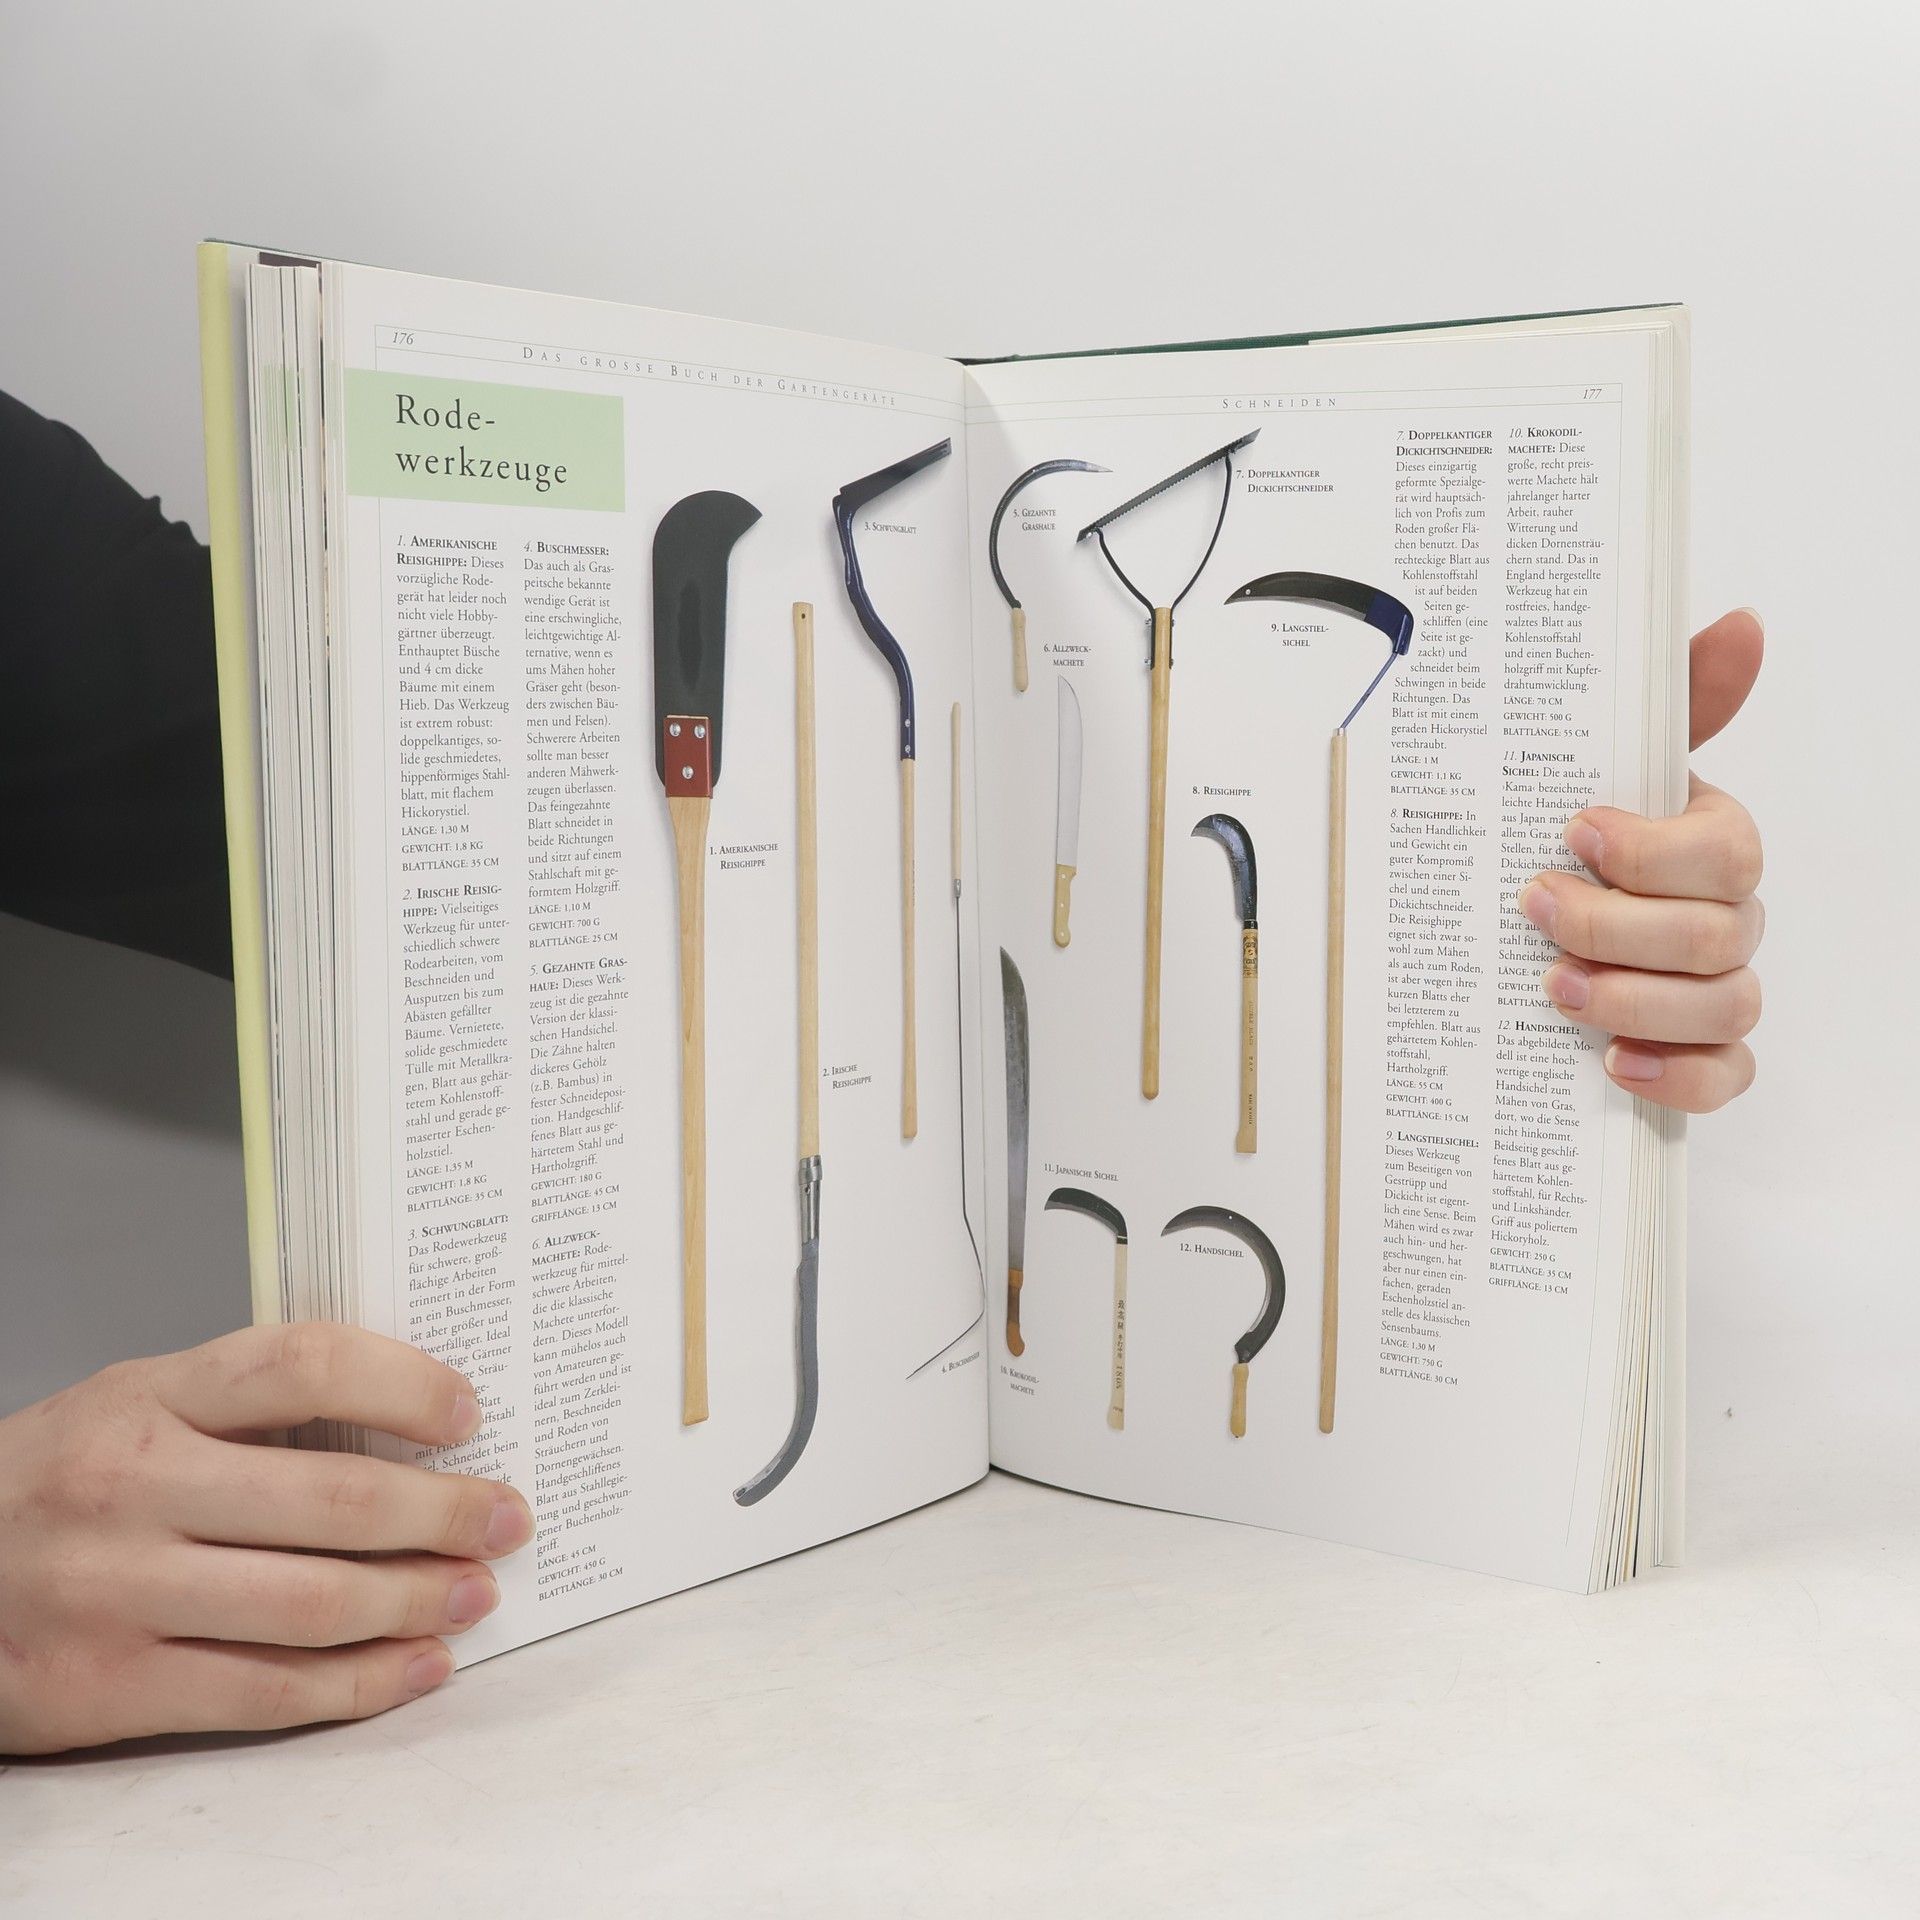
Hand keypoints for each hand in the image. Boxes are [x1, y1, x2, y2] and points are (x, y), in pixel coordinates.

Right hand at [0, 1324, 531, 1754]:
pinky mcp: (111, 1688)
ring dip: (418, 1600)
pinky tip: (417, 1666)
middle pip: (332, 1498)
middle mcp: (134, 1488)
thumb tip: (404, 1428)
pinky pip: (266, 1691)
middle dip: (445, 1512)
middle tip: (507, 1517)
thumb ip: (247, 1409)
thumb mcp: (134, 1407)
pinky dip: (360, 1684)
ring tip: (476, 1592)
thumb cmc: (58, 1482)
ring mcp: (120, 1592)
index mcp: (147, 1397)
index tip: (468, 1411)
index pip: (301, 1364)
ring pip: (312, 1603)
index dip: (402, 1384)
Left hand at [1520, 607, 1764, 1112]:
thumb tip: (1740, 624)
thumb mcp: (1602, 764)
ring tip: (1553, 986)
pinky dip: (1677, 1075)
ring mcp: (1719, 989)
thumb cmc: (1583, 843)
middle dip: (1618, 925)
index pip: (1728, 852)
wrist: (1534, 928)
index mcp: (1711, 847)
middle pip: (1716, 935)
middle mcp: (1726, 920)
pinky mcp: (1701, 1053)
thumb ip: (1671, 702)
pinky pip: (1724, 1076)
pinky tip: (1613, 1062)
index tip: (1572, 831)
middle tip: (1535, 910)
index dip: (1653, 850)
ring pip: (1722, 1005)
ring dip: (1634, 997)